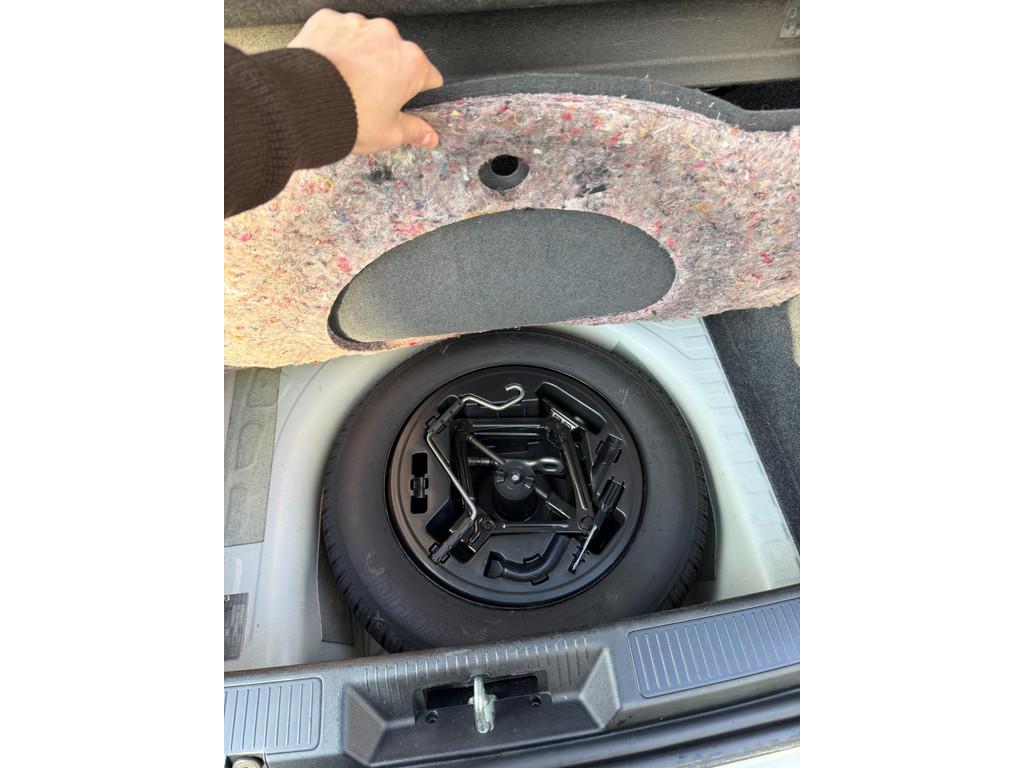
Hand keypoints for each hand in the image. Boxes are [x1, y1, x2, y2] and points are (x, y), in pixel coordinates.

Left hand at [288, 9, 443, 153]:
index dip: (417, 93)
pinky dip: (335, 47)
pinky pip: (338, 32)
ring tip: (343, 84)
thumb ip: (414, 131)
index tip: (404, 102)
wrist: (299, 105)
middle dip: (386, 73)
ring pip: (366, 41)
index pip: (429, 76)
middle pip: (395, 55)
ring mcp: (357, 25)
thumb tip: (429, 136)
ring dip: (360, 58)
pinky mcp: (329, 20)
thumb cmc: (347, 117)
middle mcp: (387, 36)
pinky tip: (327, 69)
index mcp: (410, 63)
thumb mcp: (388, 134)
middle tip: (368, 98)